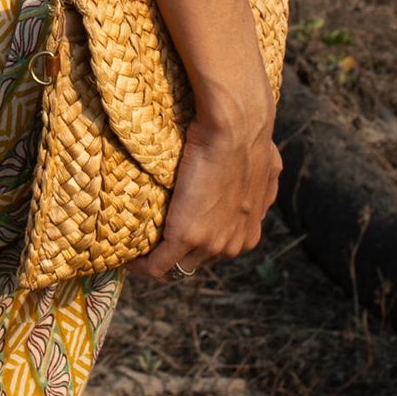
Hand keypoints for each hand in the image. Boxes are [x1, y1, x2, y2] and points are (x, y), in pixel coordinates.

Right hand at [135, 105, 280, 282]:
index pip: (216, 249)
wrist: (236, 130)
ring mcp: (210, 244)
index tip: (178, 227)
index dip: (197, 242)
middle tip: (153, 234)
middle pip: (196, 261)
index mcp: (249, 234)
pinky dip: (141, 265)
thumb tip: (260, 187)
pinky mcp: (186, 236)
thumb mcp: (267, 171)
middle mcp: (232, 246)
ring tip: (137, 243)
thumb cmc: (250, 139)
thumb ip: (262, 189)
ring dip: (157, 258)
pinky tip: (129, 257)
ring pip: (177, 265)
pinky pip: (157, 265)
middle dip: (176, 253)